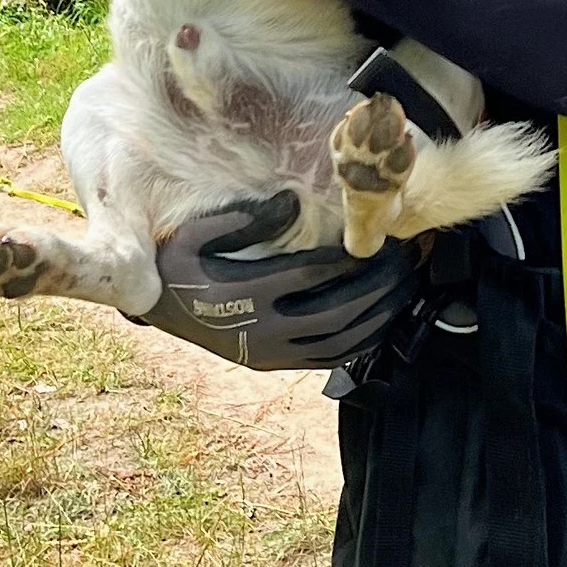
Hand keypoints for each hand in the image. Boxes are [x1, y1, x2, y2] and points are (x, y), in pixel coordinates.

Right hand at [139, 196, 419, 370]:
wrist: (156, 310)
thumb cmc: (176, 264)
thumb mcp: (195, 235)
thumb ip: (244, 219)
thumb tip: (292, 201)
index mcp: (244, 295)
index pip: (313, 276)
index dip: (352, 258)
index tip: (382, 239)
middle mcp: (263, 332)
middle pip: (338, 311)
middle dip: (380, 287)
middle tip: (409, 261)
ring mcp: (271, 354)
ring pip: (340, 342)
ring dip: (380, 316)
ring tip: (407, 288)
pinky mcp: (275, 365)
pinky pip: (329, 360)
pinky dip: (363, 342)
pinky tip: (383, 321)